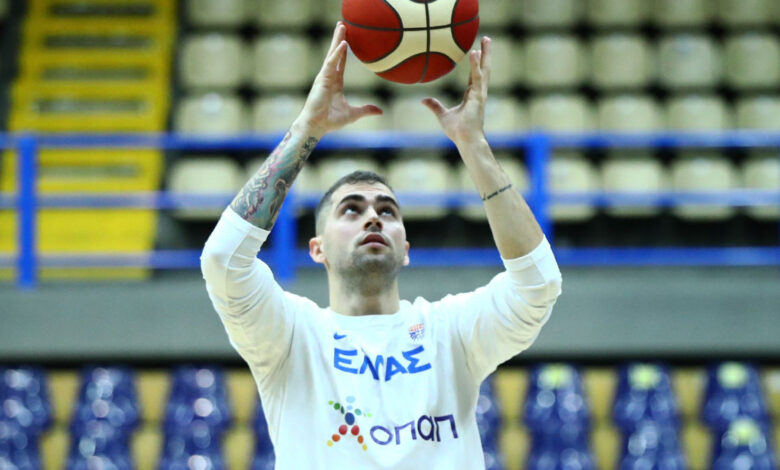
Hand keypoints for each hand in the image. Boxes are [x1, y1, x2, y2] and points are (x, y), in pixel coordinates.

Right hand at [295, 22, 382, 137]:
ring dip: (337, 39)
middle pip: (335, 54)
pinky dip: (337, 53)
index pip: (340, 63)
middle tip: (343, 25)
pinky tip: (343, 43)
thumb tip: (379, 111)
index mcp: (335, 83)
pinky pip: (331, 63)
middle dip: (338, 39)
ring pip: (332, 54)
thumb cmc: (330, 121)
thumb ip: (366, 110)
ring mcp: (324, 77)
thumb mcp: (353, 114)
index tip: (346, 40)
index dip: (344, 52)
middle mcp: (329, 77)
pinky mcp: (322, 79)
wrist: (317, 126)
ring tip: (341, 26)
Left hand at [422, 37, 491, 144]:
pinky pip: (477, 77)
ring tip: (486, 39)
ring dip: (485, 54)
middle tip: (487, 39)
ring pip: (484, 70)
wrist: (465, 140)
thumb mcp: (443, 115)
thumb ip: (435, 106)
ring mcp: (480, 94)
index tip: (477, 51)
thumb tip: (423, 100)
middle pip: (484, 69)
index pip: (475, 75)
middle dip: (486, 54)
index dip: (476, 64)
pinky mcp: (478, 96)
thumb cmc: (457, 131)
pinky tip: (475, 53)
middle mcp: (478, 93)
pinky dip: (476, 65)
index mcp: (472, 96)